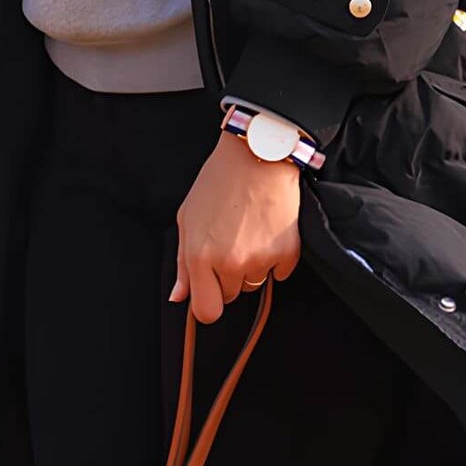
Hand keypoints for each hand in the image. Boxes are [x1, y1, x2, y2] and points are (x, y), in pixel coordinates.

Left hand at [172, 131, 301, 323]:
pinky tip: (268, 232)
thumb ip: (182, 263)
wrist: (258, 154)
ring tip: (249, 234)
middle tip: (231, 245)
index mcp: (200, 258)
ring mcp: (259, 258)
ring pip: (254, 284)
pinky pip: (280, 274)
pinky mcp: (286, 251)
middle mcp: (229, 263)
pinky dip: (276, 259)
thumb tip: (179, 297)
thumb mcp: (188, 219)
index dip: (209, 303)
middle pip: (231, 297)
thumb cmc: (218, 182)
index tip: (211, 292)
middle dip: (228, 279)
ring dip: (251, 268)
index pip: (206, 311)